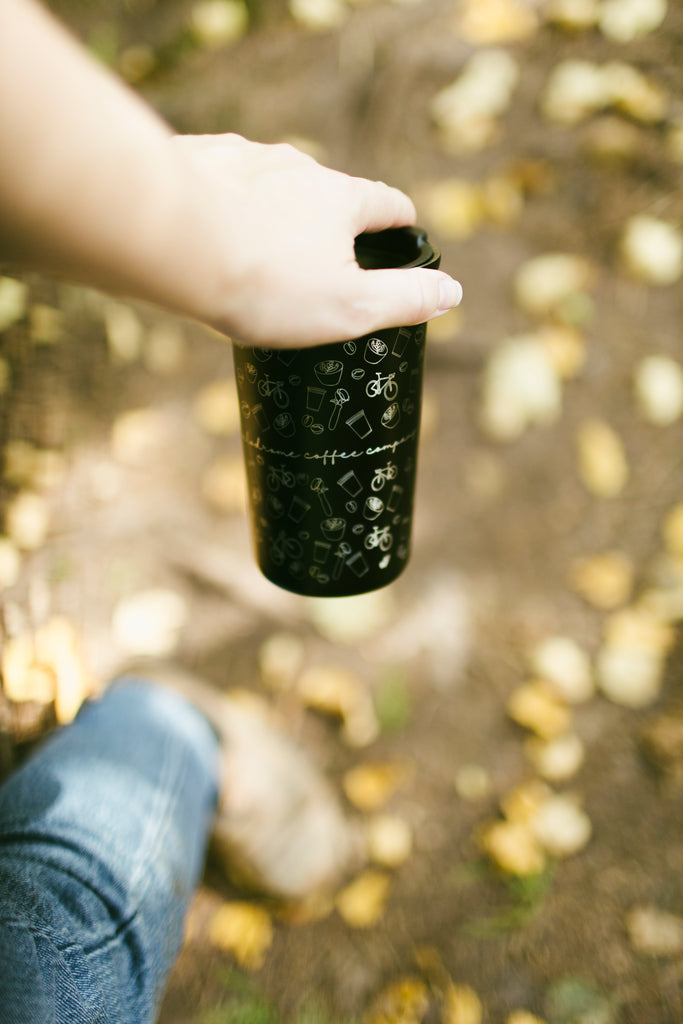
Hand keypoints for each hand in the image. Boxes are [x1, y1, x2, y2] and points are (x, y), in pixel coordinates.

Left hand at [172, 134, 461, 345]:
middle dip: (328, 221)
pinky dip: (224, 202)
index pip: (386, 204)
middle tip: (319, 258)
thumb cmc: (266, 282)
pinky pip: (219, 180)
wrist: (173, 242)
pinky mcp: (195, 159)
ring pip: (270, 183)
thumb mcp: (349, 308)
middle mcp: (296, 166)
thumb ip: (404, 299)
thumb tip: (452, 291)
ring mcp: (244, 158)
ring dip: (272, 208)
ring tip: (258, 246)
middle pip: (326, 192)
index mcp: (340, 199)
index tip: (405, 231)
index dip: (400, 222)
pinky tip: (208, 230)